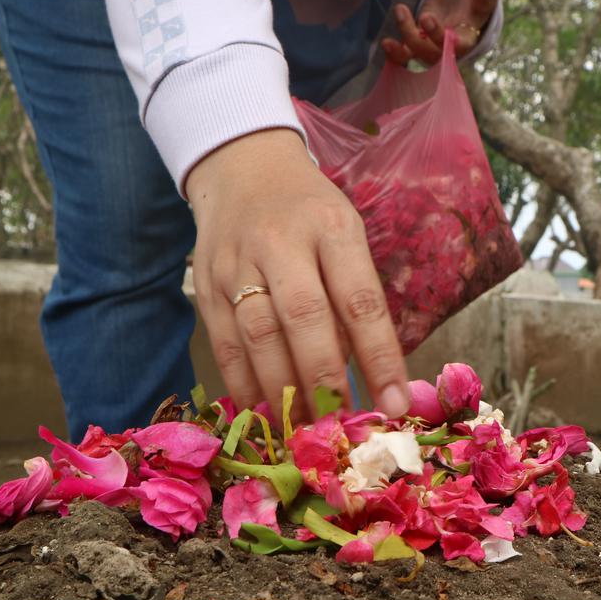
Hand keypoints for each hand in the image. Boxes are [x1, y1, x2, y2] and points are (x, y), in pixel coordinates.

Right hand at [186, 129, 409, 421]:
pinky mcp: (205, 285)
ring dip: (284, 392)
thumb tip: (371, 378)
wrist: (241, 169)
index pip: (360, 300)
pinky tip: (264, 413)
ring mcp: (237, 264)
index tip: (395, 404)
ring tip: (305, 431)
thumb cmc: (309, 213)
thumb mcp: (345, 235)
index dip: (379, 357)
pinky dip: (245, 384)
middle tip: (342, 428)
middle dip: (325, 382)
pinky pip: (225, 345)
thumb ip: (356, 298)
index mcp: (331, 227)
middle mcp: (281, 243)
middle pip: (304, 320)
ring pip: (259, 337)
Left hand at [381, 0, 508, 65]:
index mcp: (482, 6)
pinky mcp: (422, 42)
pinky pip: (411, 55)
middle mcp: (464, 31)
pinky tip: (387, 42)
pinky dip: (398, 54)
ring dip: (412, 38)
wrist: (460, 4)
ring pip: (429, 53)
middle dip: (439, 36)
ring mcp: (441, 42)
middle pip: (455, 46)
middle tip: (426, 17)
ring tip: (400, 10)